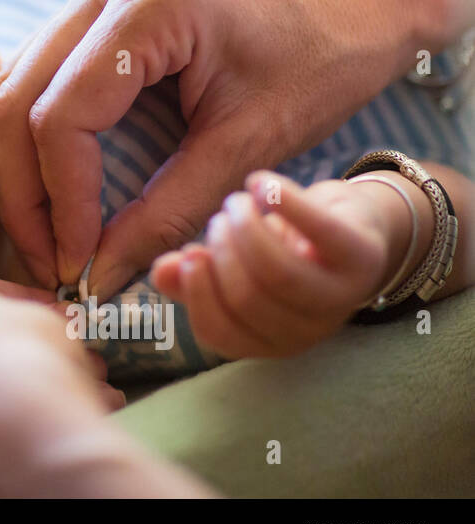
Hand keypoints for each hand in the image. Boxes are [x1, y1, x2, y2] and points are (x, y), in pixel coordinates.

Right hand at [0, 0, 429, 295]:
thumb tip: (101, 274)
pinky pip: (40, 66)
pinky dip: (37, 129)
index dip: (60, 199)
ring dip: (20, 162)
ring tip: (45, 229)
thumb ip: (168, 210)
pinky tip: (57, 180)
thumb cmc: (325, 56)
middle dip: (23, 190)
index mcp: (149, 3)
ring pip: (15, 80)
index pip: (62, 116)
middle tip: (46, 258)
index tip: (77, 261)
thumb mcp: (251, 143)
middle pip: (18, 96)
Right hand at [148, 170, 394, 357]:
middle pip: (248, 298)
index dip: (197, 293)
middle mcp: (309, 330)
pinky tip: (259, 182)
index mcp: (271, 341)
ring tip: (235, 202)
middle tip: (220, 218)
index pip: (221, 334)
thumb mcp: (235, 269)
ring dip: (244, 228)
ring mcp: (341, 295)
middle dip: (222, 250)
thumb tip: (161, 272)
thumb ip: (194, 276)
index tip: (189, 252)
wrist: (353, 228)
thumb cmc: (283, 251)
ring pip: (279, 273)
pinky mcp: (363, 254)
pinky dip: (281, 201)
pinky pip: (318, 230)